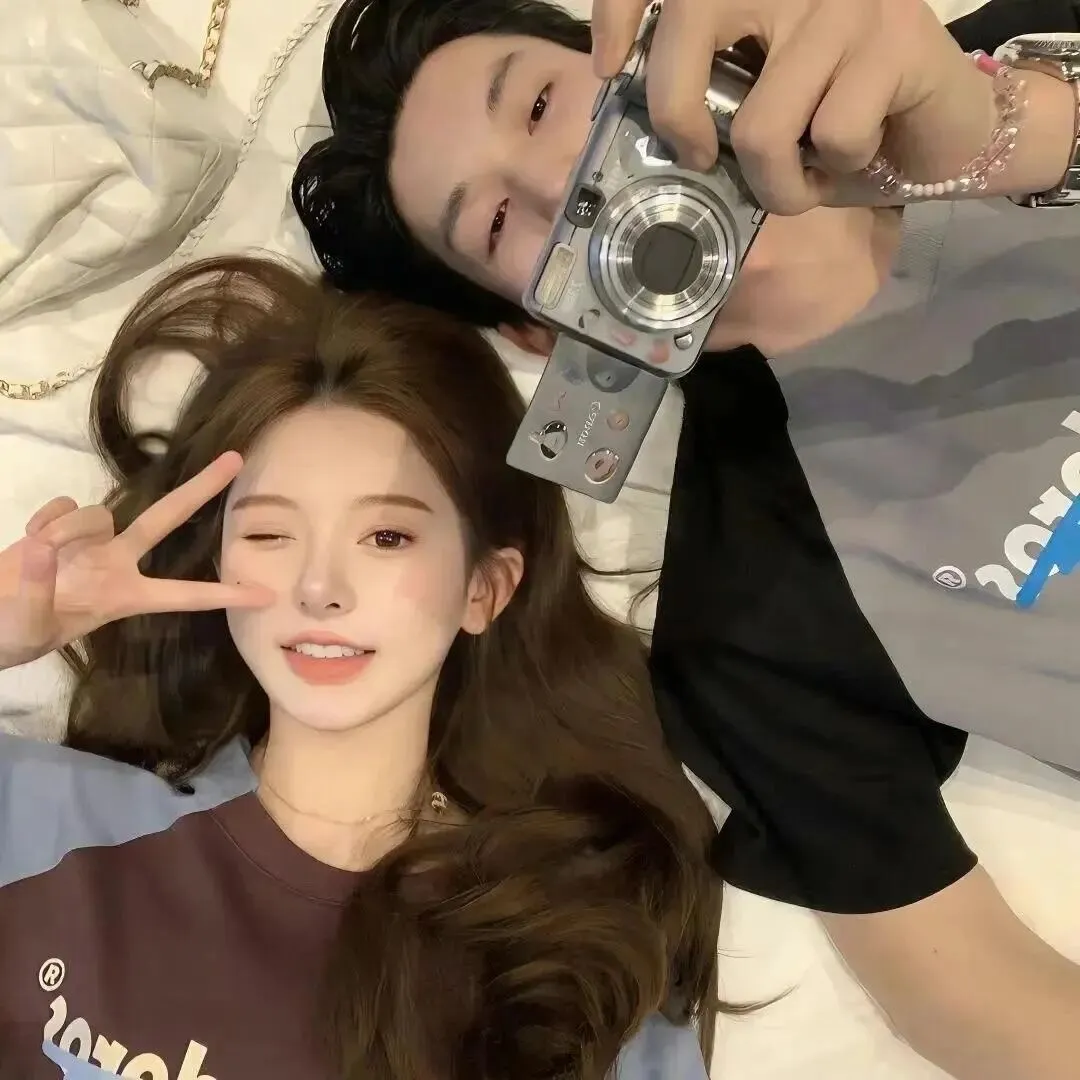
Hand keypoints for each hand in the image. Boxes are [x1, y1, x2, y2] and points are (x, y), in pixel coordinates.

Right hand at [0, 452, 271, 671]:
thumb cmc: (10, 635)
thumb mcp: (29, 627)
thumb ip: (39, 586)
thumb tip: (48, 545)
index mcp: (124, 597)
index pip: (184, 595)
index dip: (225, 595)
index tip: (268, 597)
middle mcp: (116, 563)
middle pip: (166, 517)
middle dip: (201, 489)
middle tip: (236, 459)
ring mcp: (89, 542)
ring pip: (98, 513)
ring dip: (68, 531)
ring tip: (39, 557)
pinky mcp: (57, 526)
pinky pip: (62, 506)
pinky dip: (44, 520)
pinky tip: (27, 541)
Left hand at [590, 0, 996, 213]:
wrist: (934, 128)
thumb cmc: (832, 118)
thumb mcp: (756, 100)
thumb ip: (706, 95)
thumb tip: (642, 128)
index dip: (620, 11)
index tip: (608, 68)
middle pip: (692, 26)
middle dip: (678, 117)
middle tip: (699, 156)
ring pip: (762, 123)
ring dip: (777, 184)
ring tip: (800, 179)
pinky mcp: (894, 37)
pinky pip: (832, 135)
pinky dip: (835, 171)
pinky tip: (852, 154)